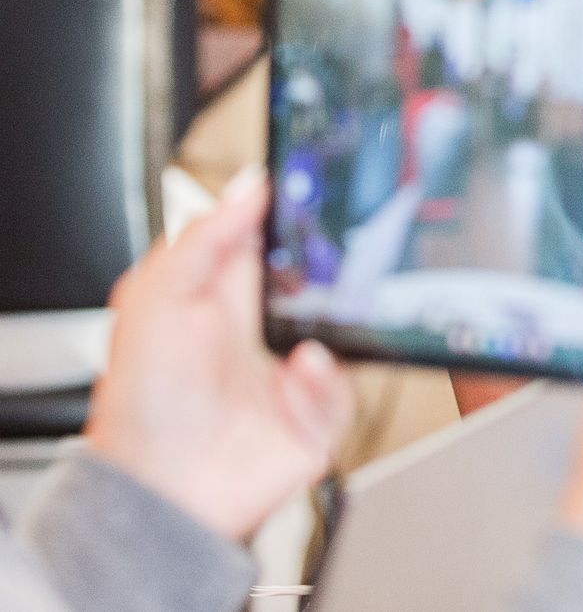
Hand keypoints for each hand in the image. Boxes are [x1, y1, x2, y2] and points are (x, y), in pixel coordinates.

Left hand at [85, 168, 353, 542]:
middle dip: (335, 270)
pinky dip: (328, 380)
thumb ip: (205, 238)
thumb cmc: (142, 402)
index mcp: (222, 298)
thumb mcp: (158, 299)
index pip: (270, 240)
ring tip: (303, 341)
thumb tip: (251, 186)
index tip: (318, 188)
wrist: (160, 489)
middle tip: (335, 261)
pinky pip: (347, 387)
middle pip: (320, 280)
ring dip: (332, 329)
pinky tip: (302, 374)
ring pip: (345, 331)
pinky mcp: (315, 416)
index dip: (295, 214)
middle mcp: (261, 332)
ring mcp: (290, 374)